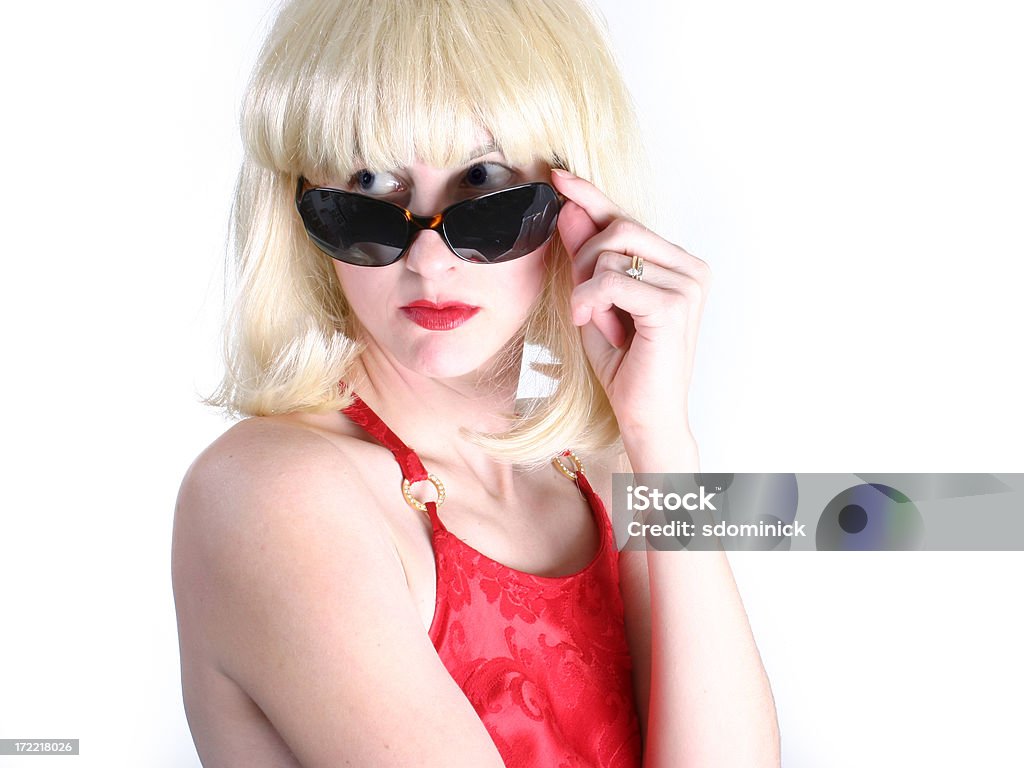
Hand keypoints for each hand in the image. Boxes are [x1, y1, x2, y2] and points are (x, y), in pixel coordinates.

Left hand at [551, 169, 710, 439]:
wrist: (645, 416)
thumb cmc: (625, 365)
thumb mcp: (595, 301)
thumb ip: (586, 257)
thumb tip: (569, 210)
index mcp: (676, 264)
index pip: (628, 219)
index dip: (591, 196)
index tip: (559, 176)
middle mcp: (689, 267)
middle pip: (620, 228)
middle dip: (583, 258)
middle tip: (580, 299)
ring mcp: (688, 283)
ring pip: (613, 252)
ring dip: (586, 285)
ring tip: (592, 317)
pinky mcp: (675, 304)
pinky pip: (612, 280)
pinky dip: (589, 298)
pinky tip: (585, 319)